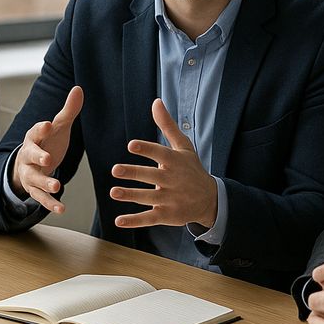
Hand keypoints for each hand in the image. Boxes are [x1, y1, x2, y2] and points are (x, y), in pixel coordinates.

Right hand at [11, 86, 83, 212]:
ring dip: (45, 183)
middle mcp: (28, 155)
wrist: (28, 165)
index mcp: (34, 137)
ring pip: (34, 178)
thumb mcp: (59, 127)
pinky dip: (50, 204)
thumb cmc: (47, 142)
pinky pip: (40, 198)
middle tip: (47, 158)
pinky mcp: (34, 189)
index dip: (41, 128)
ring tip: (57, 186)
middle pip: (30, 154)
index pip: (36, 131)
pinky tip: (62, 209)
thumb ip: (68, 110)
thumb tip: (79, 88)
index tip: (48, 125)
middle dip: (37, 156)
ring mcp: (30, 173)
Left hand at [110, 98, 217, 229]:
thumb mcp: (183, 146)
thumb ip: (167, 126)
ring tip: (113, 192)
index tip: (131, 145)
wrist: (210, 198)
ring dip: (130, 195)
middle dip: (133, 173)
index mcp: (175, 161)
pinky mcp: (167, 215)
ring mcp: (170, 199)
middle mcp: (172, 180)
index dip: (146, 149)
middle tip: (115, 170)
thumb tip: (156, 102)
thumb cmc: (192, 168)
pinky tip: (118, 220)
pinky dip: (134, 220)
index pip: (159, 154)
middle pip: (151, 176)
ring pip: (148, 197)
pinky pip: (149, 218)